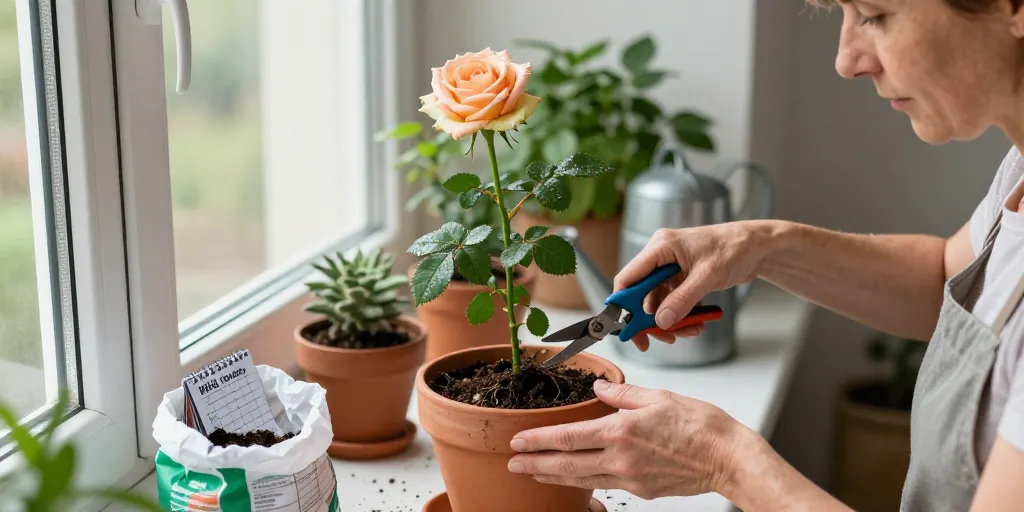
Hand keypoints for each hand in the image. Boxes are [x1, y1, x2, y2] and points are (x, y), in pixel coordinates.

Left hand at [506, 381, 747, 500]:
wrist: (728, 458)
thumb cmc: (700, 425)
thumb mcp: (659, 397)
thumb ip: (622, 393)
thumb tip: (599, 386)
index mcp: (621, 431)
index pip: (568, 437)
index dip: (538, 440)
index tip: (518, 441)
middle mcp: (620, 458)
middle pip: (567, 464)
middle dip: (535, 464)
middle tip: (512, 463)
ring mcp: (630, 478)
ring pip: (582, 479)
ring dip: (553, 477)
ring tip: (533, 473)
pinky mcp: (641, 490)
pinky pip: (604, 485)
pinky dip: (583, 483)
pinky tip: (574, 479)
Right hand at [615, 222, 766, 350]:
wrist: (758, 247)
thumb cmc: (735, 248)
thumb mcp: (707, 276)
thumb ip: (682, 300)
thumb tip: (662, 321)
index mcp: (661, 247)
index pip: (629, 277)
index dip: (622, 303)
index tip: (625, 326)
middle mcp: (662, 257)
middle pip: (642, 294)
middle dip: (650, 318)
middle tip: (657, 339)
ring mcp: (672, 269)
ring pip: (659, 302)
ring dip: (669, 321)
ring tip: (686, 332)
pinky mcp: (683, 278)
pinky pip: (673, 302)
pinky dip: (681, 316)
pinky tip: (694, 325)